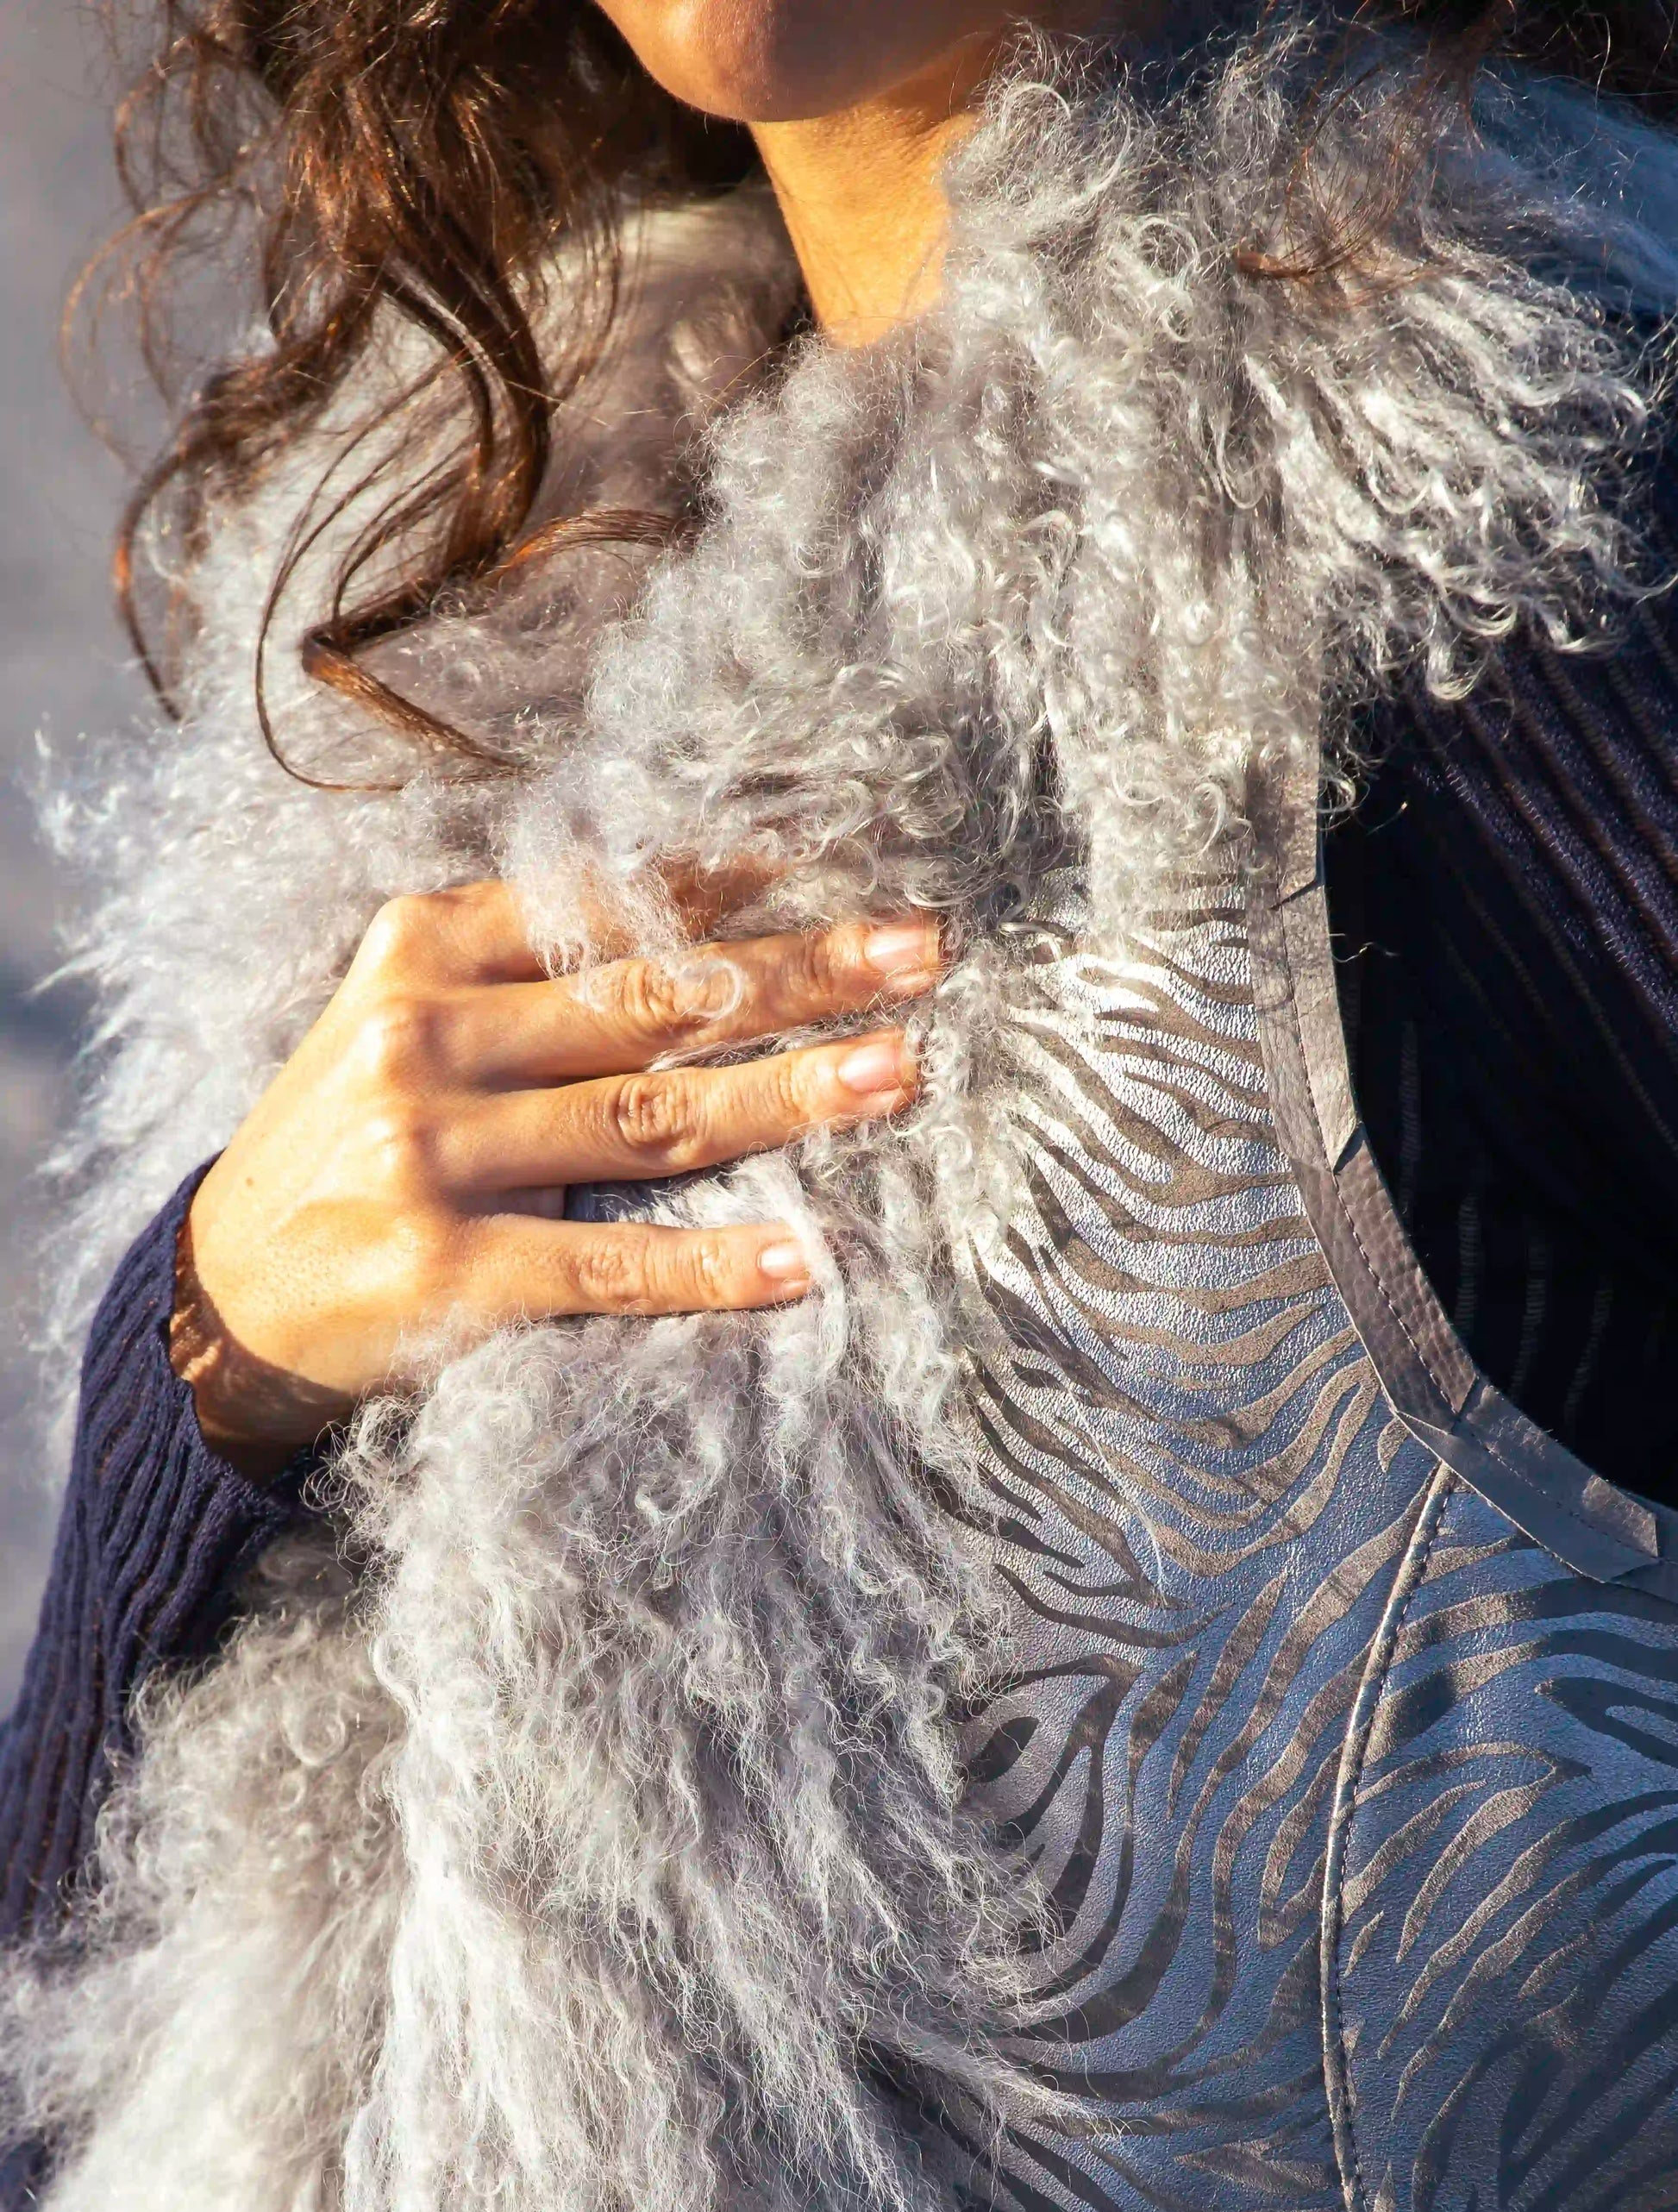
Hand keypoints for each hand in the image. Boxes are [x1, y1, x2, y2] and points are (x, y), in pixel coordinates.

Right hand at [170, 879, 941, 1475]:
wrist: (224, 1289)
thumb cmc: (352, 1137)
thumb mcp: (411, 1016)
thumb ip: (529, 968)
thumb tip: (713, 916)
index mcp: (424, 950)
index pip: (606, 906)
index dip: (738, 884)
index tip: (850, 862)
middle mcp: (425, 1036)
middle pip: (652, 999)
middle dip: (800, 971)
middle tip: (922, 950)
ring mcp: (434, 1156)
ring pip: (650, 1119)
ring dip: (790, 1095)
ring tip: (901, 1070)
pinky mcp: (450, 1273)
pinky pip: (610, 1266)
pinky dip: (714, 1265)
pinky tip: (807, 1259)